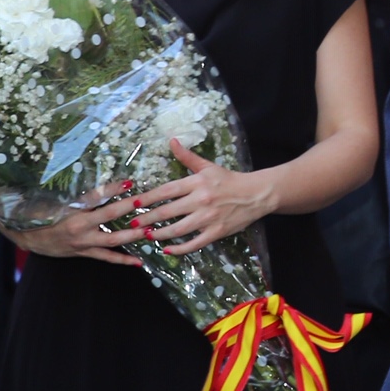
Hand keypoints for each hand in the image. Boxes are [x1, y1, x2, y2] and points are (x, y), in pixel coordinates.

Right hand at [14, 184, 144, 265]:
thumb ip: (83, 196)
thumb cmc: (45, 215)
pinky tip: (139, 261)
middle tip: (147, 203)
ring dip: (133, 235)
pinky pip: (107, 258)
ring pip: (112, 240)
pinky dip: (123, 260)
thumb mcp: (60, 202)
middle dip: (128, 210)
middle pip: (108, 217)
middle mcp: (79, 227)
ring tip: (151, 230)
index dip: (112, 189)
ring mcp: (83, 243)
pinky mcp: (85, 253)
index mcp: (72, 211)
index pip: (96, 196)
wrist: (29, 238)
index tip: (129, 182)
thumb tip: (107, 184)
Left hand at [132, 140, 284, 256]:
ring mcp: (209, 218)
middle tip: (133, 224)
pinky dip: (179, 249)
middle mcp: (201, 200)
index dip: (149, 198)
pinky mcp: (216, 232)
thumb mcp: (208, 166)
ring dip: (159, 234)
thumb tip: (172, 141)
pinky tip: (167, 249)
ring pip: (178, 229)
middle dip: (148, 219)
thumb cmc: (229, 180)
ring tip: (147, 235)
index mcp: (197, 183)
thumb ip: (187, 156)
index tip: (135, 203)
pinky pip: (194, 243)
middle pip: (168, 212)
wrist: (256, 194)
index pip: (167, 191)